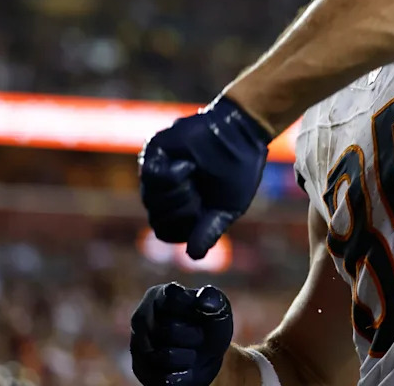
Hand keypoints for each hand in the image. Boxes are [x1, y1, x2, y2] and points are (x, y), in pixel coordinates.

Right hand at [130, 283, 233, 385]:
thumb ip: (213, 299)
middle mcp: (141, 317)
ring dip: (188, 357)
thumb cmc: (210, 325)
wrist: (206, 357)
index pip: (172, 299)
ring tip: (193, 352)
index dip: (190, 308)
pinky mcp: (140, 369)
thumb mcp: (218, 308)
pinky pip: (162, 377)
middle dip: (193, 336)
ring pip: (164, 356)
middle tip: (200, 335)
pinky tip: (186, 368)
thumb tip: (204, 298)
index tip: (200, 309)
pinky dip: (181, 375)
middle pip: (169, 330)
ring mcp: (137, 344)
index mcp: (159, 295)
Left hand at [139, 96, 271, 258]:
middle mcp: (166, 193)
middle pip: (157, 219)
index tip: (204, 213)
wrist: (242, 136)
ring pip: (150, 199)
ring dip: (179, 193)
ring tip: (195, 177)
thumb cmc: (239, 171)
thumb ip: (209, 231)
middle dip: (183, 211)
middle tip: (201, 194)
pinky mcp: (156, 153)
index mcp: (183, 208)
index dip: (184, 228)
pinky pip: (151, 176)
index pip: (166, 232)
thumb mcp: (227, 209)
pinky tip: (187, 167)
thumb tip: (194, 256)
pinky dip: (172, 176)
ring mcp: (158, 172)